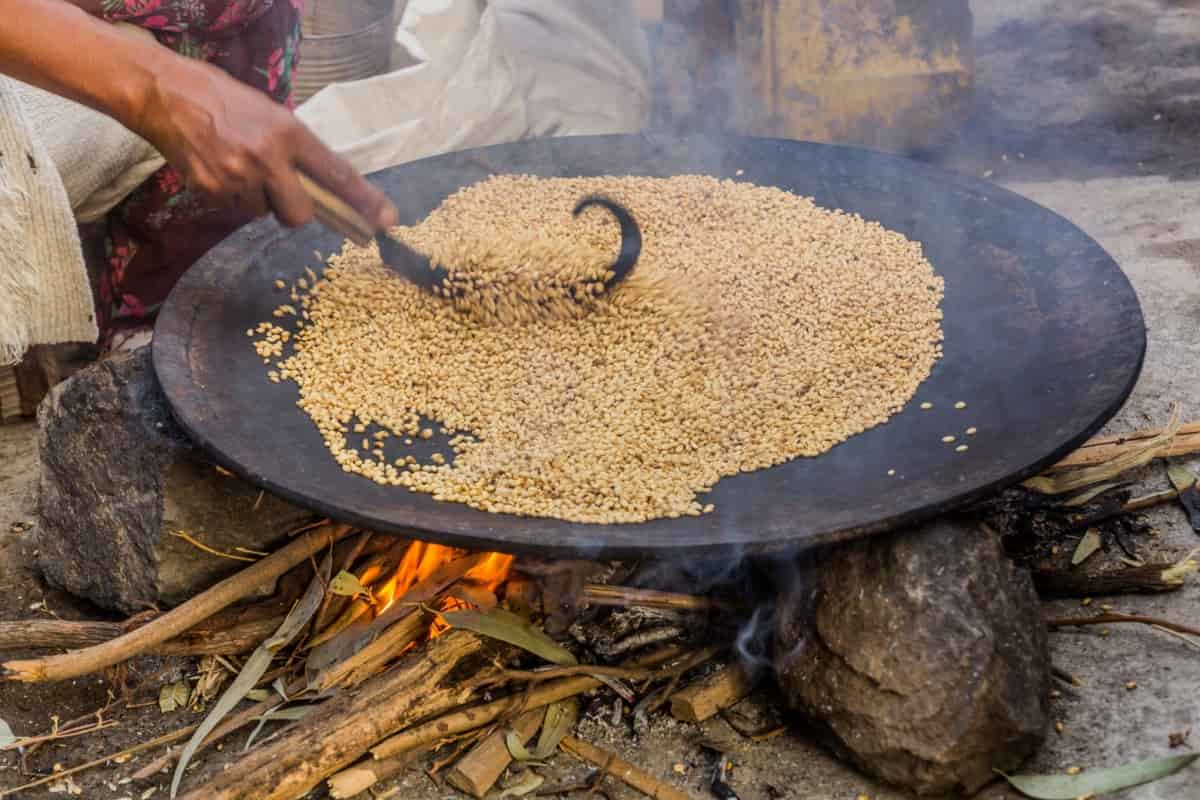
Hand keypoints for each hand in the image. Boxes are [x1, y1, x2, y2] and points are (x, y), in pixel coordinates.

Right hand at [131, 54, 397, 230]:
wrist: (165, 94)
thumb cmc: (224, 100)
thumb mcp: (272, 114)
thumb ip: (299, 150)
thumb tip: (327, 184)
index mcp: (289, 133)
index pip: (336, 174)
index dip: (364, 201)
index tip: (387, 221)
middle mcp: (268, 157)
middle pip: (300, 214)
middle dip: (293, 211)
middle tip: (279, 190)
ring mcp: (238, 177)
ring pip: (263, 213)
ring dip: (256, 199)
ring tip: (236, 164)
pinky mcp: (212, 190)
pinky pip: (235, 210)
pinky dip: (230, 196)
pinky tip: (218, 168)